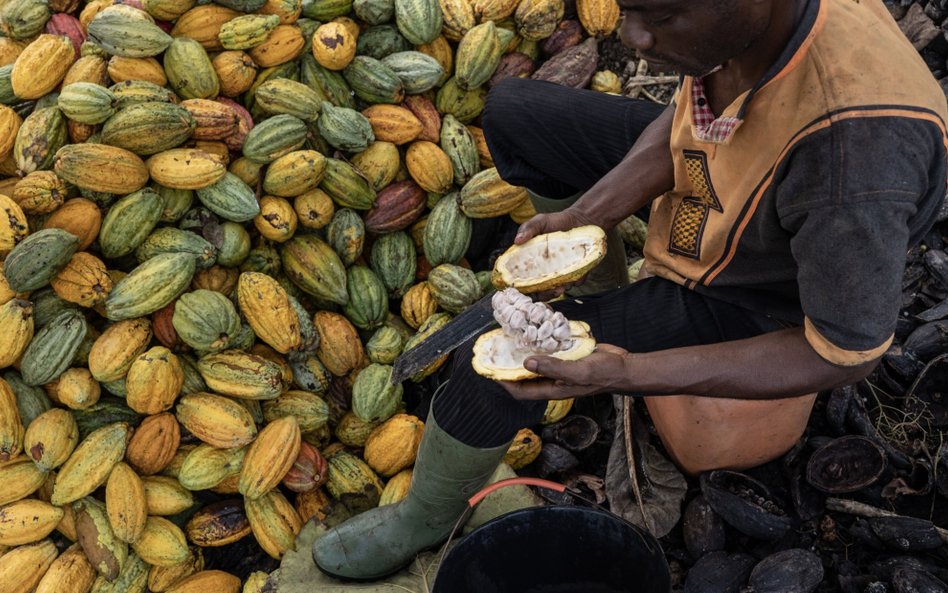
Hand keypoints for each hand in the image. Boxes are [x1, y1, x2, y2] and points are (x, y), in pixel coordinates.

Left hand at [499, 344, 631, 400]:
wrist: (624, 366)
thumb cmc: (604, 374)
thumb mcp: (578, 371)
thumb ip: (553, 367)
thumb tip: (527, 362)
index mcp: (553, 389)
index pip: (521, 391)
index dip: (504, 383)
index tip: (489, 371)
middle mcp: (553, 380)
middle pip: (525, 376)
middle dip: (509, 367)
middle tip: (496, 351)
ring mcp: (560, 368)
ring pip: (536, 362)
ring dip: (524, 352)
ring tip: (510, 338)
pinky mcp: (567, 357)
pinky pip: (549, 351)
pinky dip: (540, 342)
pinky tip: (534, 330)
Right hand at [514, 209, 597, 299]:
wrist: (581, 220)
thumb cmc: (556, 221)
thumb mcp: (540, 222)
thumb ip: (528, 228)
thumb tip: (517, 241)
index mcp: (532, 261)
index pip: (524, 279)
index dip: (524, 287)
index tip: (528, 289)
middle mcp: (545, 270)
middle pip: (541, 290)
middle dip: (544, 294)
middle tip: (549, 290)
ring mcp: (561, 272)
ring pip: (558, 288)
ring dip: (559, 289)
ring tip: (561, 286)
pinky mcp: (576, 271)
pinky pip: (576, 281)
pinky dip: (576, 281)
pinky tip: (576, 277)